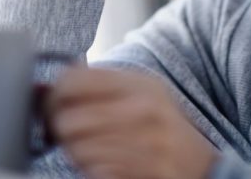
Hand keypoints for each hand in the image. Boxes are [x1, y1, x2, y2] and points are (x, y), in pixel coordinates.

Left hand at [46, 66, 218, 178]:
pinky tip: (101, 164)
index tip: (54, 102)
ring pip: (77, 149)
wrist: (200, 166)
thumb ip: (102, 83)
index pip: (74, 80)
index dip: (55, 93)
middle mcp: (142, 111)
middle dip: (58, 128)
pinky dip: (89, 169)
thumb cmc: (162, 127)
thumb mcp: (143, 92)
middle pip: (69, 119)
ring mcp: (144, 144)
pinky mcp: (142, 172)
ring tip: (86, 148)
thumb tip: (50, 83)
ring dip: (73, 152)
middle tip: (61, 131)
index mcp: (139, 84)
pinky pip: (93, 171)